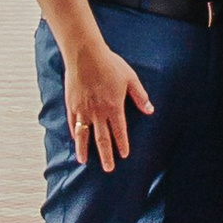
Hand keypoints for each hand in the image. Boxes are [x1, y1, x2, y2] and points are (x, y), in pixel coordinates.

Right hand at [65, 40, 155, 170]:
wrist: (85, 54)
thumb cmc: (109, 64)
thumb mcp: (130, 78)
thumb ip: (140, 96)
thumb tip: (150, 110)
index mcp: (114, 107)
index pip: (119, 131)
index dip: (122, 144)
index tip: (124, 155)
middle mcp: (98, 112)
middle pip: (102, 139)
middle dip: (106, 155)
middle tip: (108, 168)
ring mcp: (83, 109)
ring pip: (84, 135)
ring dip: (85, 150)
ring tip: (84, 161)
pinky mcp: (71, 104)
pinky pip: (73, 123)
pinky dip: (75, 134)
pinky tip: (76, 140)